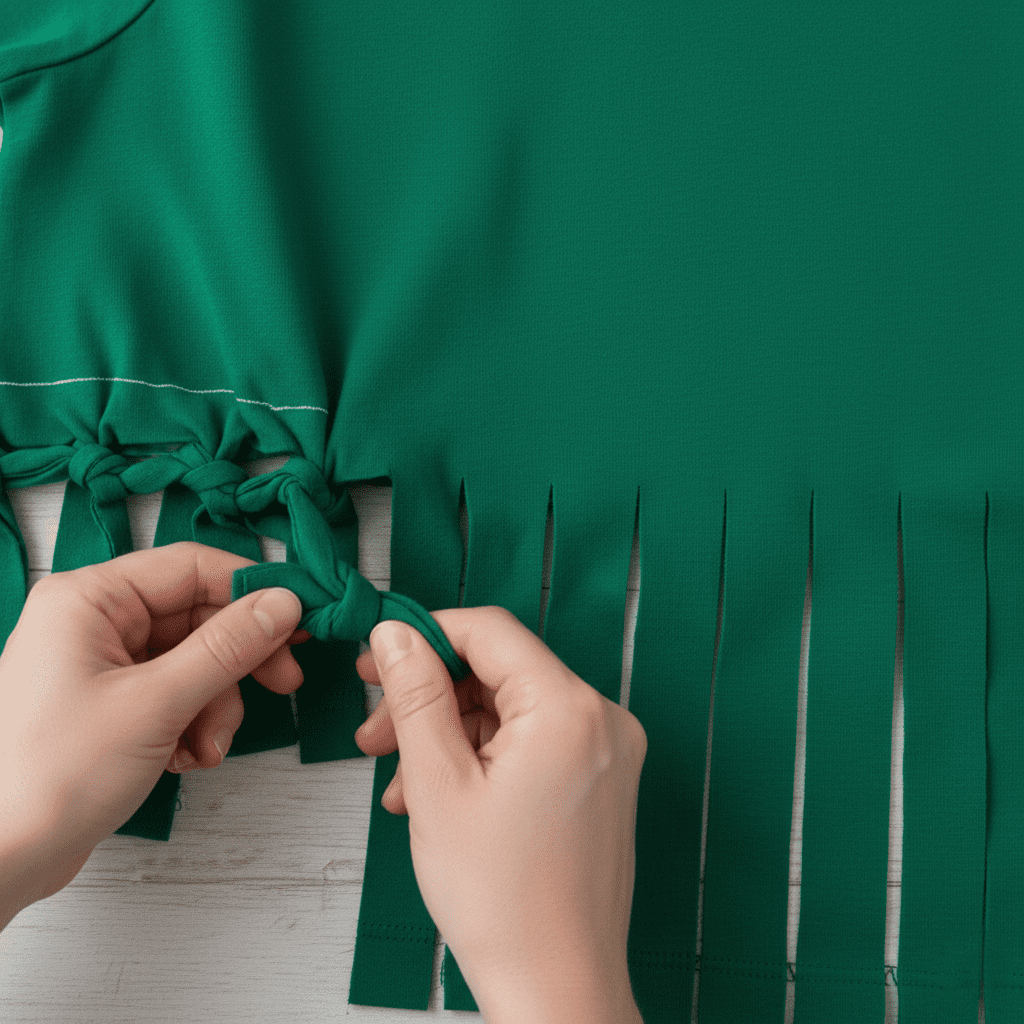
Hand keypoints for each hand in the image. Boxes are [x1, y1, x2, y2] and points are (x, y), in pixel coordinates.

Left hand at [0, 540, 307, 924]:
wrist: (3, 860)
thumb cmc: (55, 776)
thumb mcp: (158, 703)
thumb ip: (227, 647)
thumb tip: (283, 603)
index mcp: (89, 599)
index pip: (192, 567)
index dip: (252, 589)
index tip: (300, 617)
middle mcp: (94, 621)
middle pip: (199, 616)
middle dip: (238, 661)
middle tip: (283, 683)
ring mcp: (103, 664)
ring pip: (195, 660)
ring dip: (217, 704)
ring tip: (207, 747)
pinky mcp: (112, 703)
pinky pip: (176, 692)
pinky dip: (194, 723)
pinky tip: (186, 758)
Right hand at [355, 607, 646, 1023]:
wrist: (558, 991)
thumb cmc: (503, 902)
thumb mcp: (439, 784)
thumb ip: (416, 695)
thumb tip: (397, 632)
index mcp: (570, 709)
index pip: (488, 632)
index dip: (424, 636)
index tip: (377, 661)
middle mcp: (602, 719)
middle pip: (499, 673)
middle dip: (430, 699)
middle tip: (374, 734)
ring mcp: (608, 752)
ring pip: (510, 712)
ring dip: (449, 737)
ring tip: (400, 786)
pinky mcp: (601, 780)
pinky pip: (533, 744)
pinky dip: (483, 760)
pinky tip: (438, 799)